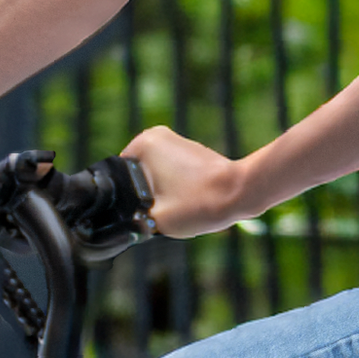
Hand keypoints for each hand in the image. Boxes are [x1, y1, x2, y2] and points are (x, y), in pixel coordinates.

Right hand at [121, 126, 248, 237]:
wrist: (239, 193)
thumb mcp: (155, 220)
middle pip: (138, 178)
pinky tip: (188, 202)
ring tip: (178, 208)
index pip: (119, 178)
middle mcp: (156, 135)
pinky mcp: (190, 152)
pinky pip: (173, 176)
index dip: (126, 202)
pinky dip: (177, 191)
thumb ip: (133, 219)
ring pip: (156, 179)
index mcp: (142, 143)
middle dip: (147, 199)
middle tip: (163, 214)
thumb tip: (127, 222)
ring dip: (162, 196)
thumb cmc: (200, 203)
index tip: (142, 215)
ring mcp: (175, 142)